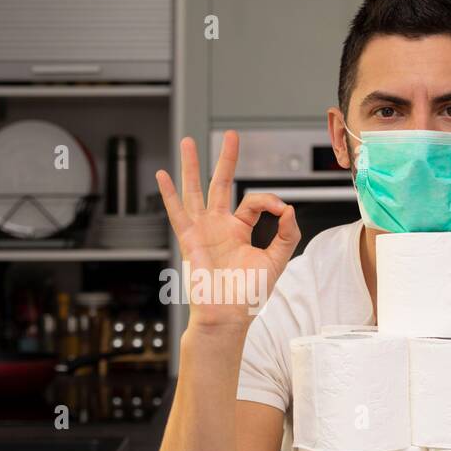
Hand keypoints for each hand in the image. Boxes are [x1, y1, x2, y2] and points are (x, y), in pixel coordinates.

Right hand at [155, 132, 299, 330]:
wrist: (228, 315)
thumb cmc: (248, 295)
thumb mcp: (277, 260)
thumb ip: (287, 234)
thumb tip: (288, 208)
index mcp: (239, 231)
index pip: (253, 202)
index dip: (269, 201)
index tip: (280, 208)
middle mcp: (219, 227)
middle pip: (221, 185)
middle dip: (225, 160)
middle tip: (231, 136)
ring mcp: (203, 231)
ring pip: (195, 191)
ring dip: (191, 167)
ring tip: (187, 142)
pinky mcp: (190, 240)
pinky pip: (177, 213)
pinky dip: (169, 195)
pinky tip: (162, 176)